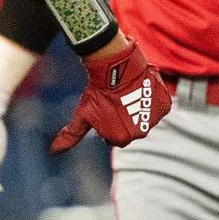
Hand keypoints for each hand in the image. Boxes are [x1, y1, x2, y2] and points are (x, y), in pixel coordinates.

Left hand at [51, 40, 170, 153]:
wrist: (116, 66)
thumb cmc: (97, 92)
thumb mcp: (83, 114)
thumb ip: (71, 135)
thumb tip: (54, 152)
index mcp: (121, 139)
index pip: (116, 137)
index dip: (109, 123)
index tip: (106, 109)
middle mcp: (140, 133)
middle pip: (132, 129)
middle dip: (124, 117)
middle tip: (117, 101)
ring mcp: (154, 119)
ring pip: (145, 117)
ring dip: (138, 108)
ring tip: (128, 93)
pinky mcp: (164, 104)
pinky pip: (157, 106)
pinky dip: (150, 99)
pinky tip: (139, 89)